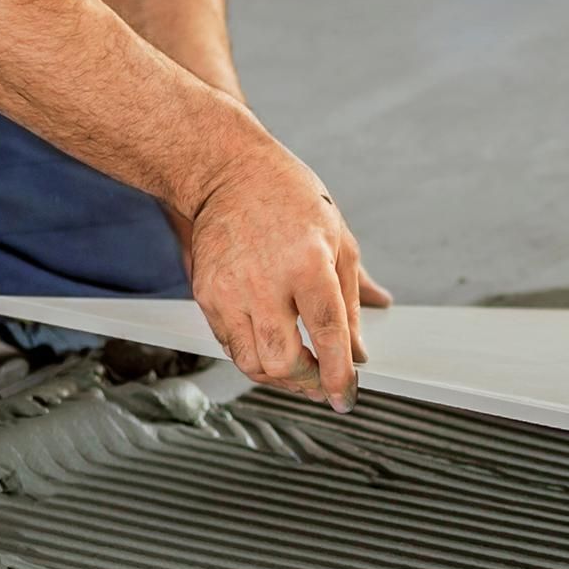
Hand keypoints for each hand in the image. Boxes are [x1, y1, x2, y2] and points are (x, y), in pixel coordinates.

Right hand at [185, 138, 391, 410]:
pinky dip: (255, 357)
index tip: (347, 397)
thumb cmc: (289, 198)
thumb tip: (362, 348)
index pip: (326, 333)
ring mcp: (229, 290)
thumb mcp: (338, 238)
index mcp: (307, 263)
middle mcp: (264, 280)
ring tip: (301, 371)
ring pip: (252, 363)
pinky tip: (273, 348)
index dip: (339, 373)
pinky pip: (230, 346)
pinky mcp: (206, 296)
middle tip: (324, 384)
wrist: (225, 171)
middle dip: (308, 383)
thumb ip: (352, 298)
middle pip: (283, 361)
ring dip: (280, 378)